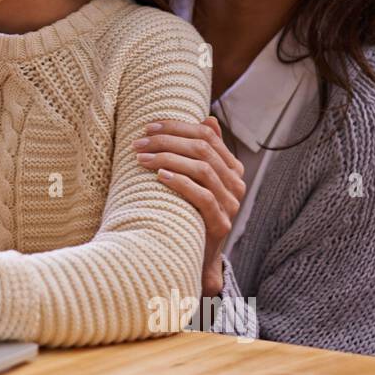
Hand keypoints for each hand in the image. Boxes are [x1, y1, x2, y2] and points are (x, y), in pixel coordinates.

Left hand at [133, 115, 245, 297]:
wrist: (193, 255)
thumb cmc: (187, 210)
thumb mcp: (195, 179)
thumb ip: (203, 151)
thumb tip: (208, 118)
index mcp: (231, 168)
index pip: (207, 135)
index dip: (177, 127)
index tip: (148, 127)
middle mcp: (236, 183)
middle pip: (203, 149)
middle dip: (167, 141)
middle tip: (138, 144)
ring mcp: (231, 204)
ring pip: (203, 170)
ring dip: (168, 159)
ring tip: (141, 159)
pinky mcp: (220, 224)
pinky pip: (203, 197)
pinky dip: (180, 182)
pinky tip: (160, 176)